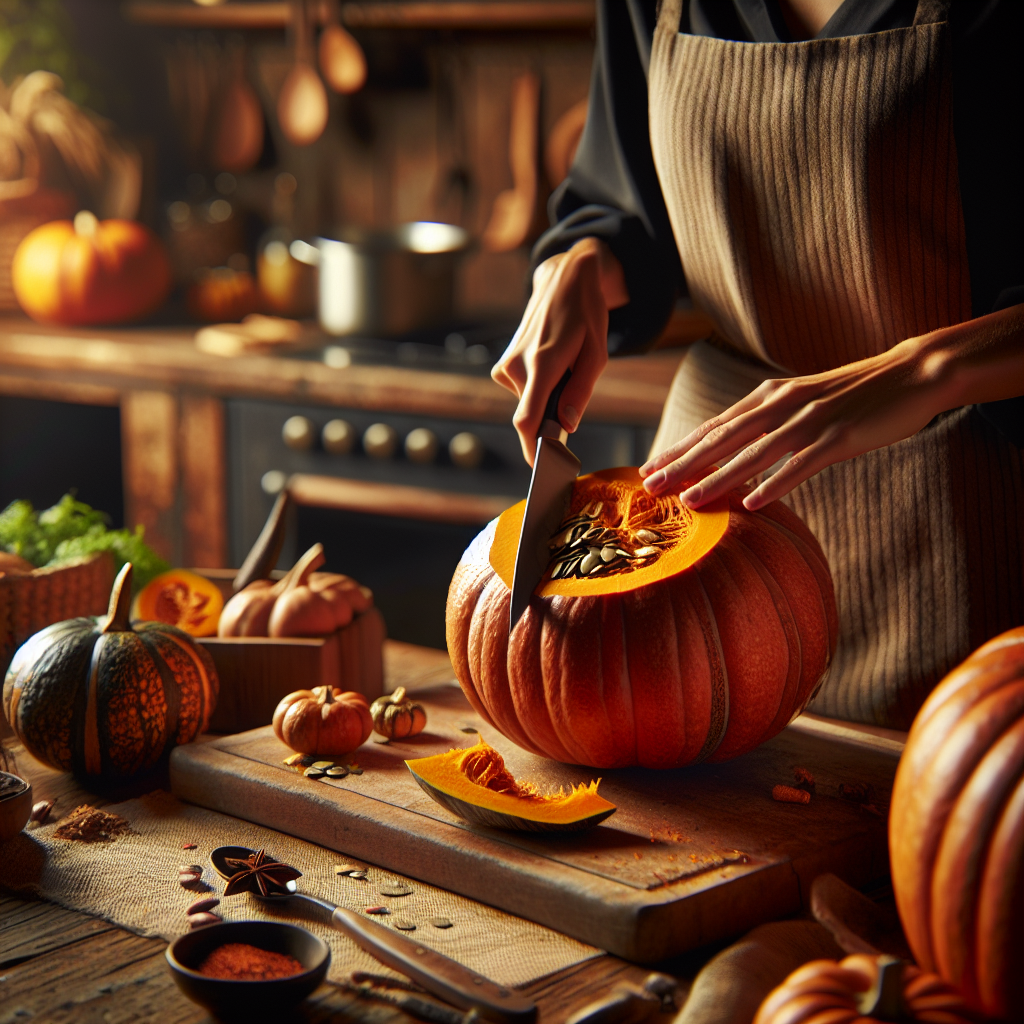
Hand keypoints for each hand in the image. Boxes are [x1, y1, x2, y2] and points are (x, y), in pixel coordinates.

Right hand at [492, 236, 627, 464]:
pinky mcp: (502, 366)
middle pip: (530, 415)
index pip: (527, 419)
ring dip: (547, 398)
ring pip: (528, 403)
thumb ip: (581, 390)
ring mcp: (506, 365)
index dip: (532, 449)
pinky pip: (523, 392)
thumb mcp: (596, 352)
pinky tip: (549, 364)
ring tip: (564, 368)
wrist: (563, 281)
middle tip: (571, 402)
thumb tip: (567, 425)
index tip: (541, 467)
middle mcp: (517, 366)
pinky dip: (538, 389)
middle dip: (550, 420)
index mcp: (543, 363)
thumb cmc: (585, 316)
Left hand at [640, 304, 1023, 510]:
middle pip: (723, 438)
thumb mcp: (802, 401)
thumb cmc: (854, 393)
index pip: (714, 425)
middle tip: (650, 486)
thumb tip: (737, 451)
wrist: (912, 372)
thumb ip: (769, 421)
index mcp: (769, 396)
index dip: (680, 447)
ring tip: (688, 501)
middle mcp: (782, 405)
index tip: (649, 468)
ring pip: (755, 453)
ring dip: (718, 478)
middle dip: (683, 464)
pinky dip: (776, 483)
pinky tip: (753, 503)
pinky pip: (802, 464)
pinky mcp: (840, 435)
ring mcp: (811, 419)